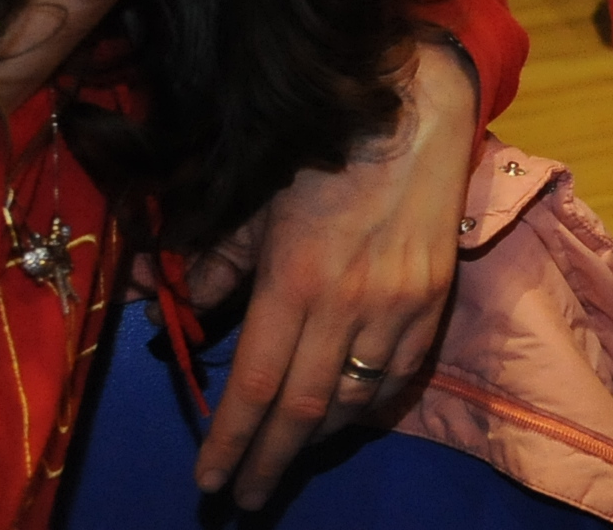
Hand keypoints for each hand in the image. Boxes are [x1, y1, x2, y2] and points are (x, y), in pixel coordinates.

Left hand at [186, 39, 479, 507]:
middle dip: (268, 462)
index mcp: (295, 281)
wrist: (416, 119)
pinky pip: (397, 376)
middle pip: (301, 409)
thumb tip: (179, 306)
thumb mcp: (259, 203)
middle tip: (244, 498)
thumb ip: (219, 261)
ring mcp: (396, 307)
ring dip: (314, 438)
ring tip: (287, 454)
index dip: (229, 441)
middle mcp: (346, 304)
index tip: (208, 479)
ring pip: (352, 400)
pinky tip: (344, 415)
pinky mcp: (433, 303)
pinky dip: (367, 406)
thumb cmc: (326, 156)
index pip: (253, 385)